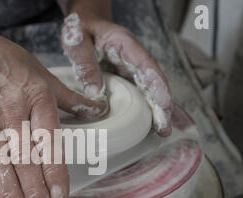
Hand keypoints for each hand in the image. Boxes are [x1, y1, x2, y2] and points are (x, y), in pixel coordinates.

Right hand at [0, 25, 105, 197]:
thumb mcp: (46, 77)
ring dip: (9, 194)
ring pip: (0, 164)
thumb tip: (100, 109)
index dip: (54, 170)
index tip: (60, 197)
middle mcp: (12, 114)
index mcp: (36, 100)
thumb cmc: (14, 66)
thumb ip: (72, 99)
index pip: (47, 141)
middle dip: (34, 194)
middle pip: (24, 160)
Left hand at [61, 13, 173, 135]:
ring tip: (164, 131)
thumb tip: (94, 94)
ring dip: (159, 110)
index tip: (165, 104)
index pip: (146, 65)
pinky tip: (152, 124)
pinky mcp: (129, 77)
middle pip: (154, 81)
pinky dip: (149, 108)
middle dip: (163, 105)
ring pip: (151, 89)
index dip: (157, 85)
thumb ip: (85, 64)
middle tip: (165, 128)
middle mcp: (135, 56)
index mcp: (125, 44)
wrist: (86, 22)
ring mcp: (133, 67)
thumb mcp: (77, 41)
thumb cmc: (82, 28)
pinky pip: (142, 93)